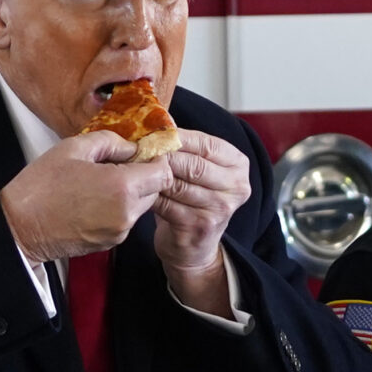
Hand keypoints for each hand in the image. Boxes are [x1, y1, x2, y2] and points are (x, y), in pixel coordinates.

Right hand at [0, 132, 171, 263]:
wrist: (20, 228)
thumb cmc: (41, 188)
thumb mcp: (73, 148)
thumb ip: (111, 141)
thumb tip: (131, 147)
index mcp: (122, 186)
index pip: (164, 172)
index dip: (155, 159)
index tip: (141, 153)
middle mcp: (126, 212)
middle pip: (155, 190)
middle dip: (142, 176)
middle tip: (115, 166)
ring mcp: (119, 231)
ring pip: (141, 206)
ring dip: (129, 193)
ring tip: (98, 184)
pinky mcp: (110, 243)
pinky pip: (125, 220)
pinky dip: (117, 209)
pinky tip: (92, 201)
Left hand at [152, 129, 250, 310]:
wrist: (193, 249)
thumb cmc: (192, 203)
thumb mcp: (199, 173)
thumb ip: (187, 150)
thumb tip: (157, 122)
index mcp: (238, 165)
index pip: (206, 144)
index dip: (177, 137)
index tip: (153, 133)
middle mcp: (236, 186)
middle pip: (193, 164)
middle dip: (163, 157)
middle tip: (139, 151)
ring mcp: (220, 208)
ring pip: (178, 184)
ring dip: (153, 176)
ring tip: (134, 168)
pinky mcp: (200, 226)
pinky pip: (167, 204)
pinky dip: (149, 196)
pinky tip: (137, 191)